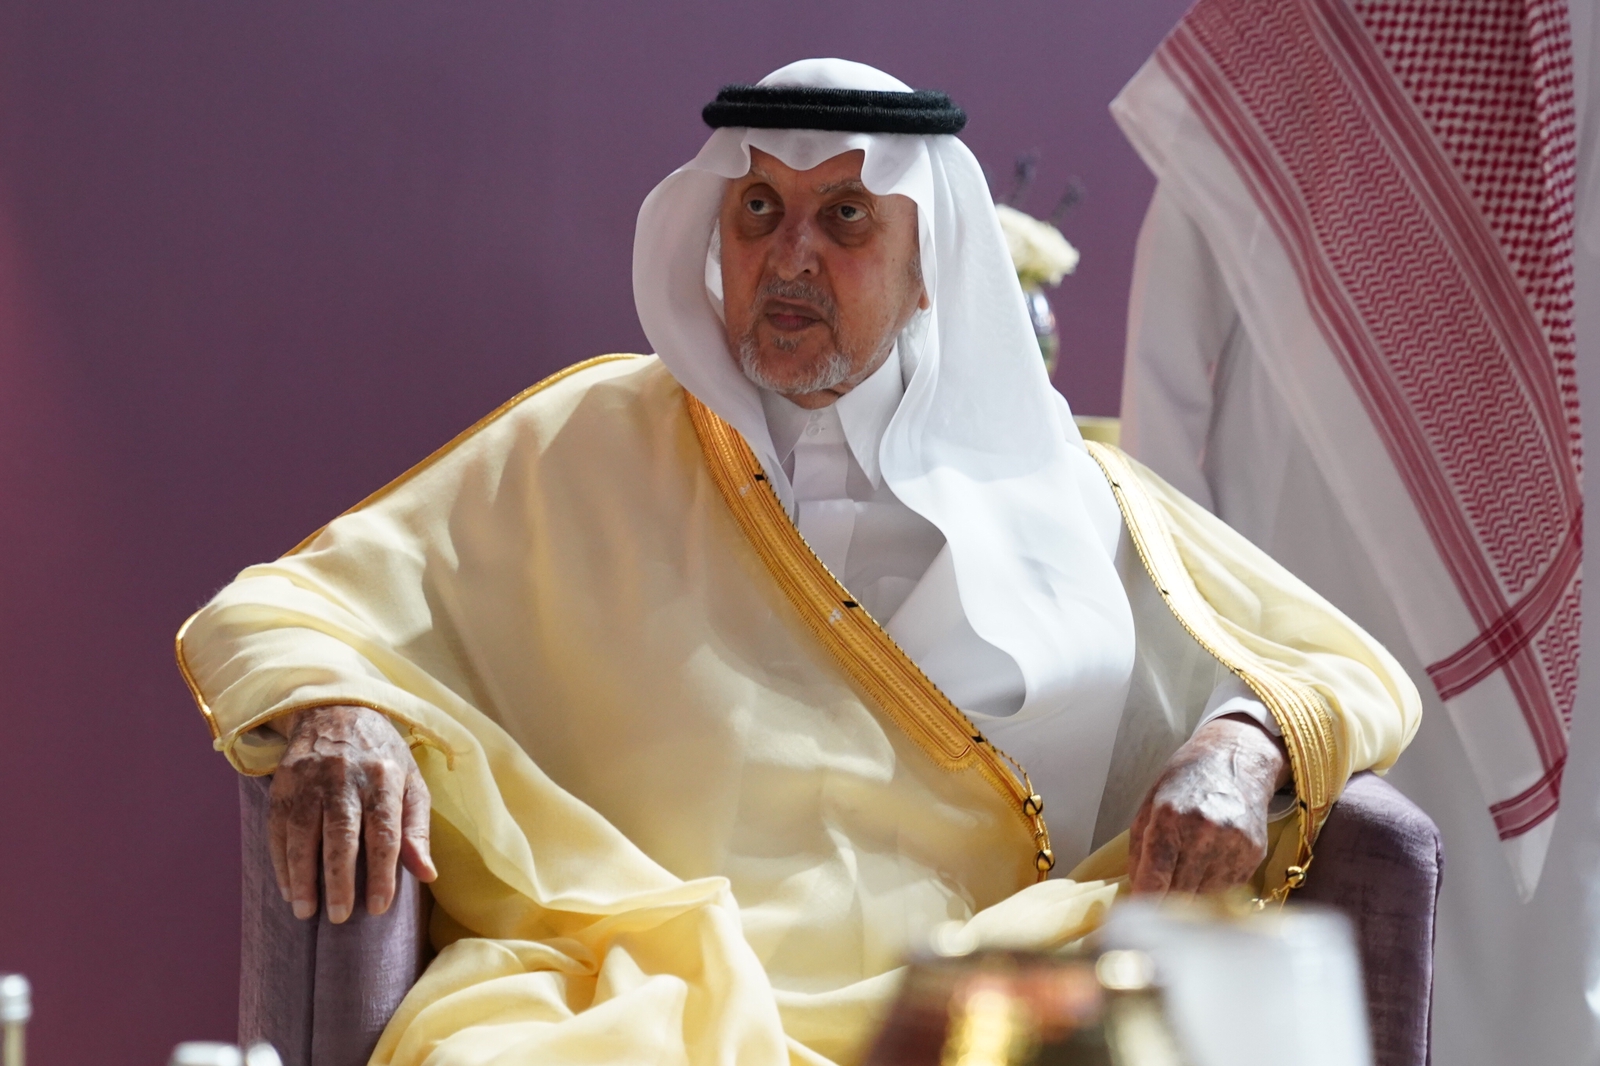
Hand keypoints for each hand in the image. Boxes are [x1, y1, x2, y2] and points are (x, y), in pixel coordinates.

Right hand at [265, 704, 436, 922]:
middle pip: (341, 835)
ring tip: (307, 912)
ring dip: (303, 877)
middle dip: (339, 879)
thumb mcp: (411, 782)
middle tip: (340, 917)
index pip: (385, 832)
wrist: (336, 711)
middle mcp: (345, 777)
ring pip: (303, 834)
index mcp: (384, 777)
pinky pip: (278, 829)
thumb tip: (427, 875)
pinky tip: (288, 888)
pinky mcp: (283, 784)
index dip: (383, 872)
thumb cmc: (382, 756)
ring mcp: (309, 779)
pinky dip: (281, 862)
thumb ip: (417, 829)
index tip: (379, 907)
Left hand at [1128, 714, 1290, 897]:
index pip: (1154, 878)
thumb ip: (1140, 850)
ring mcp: (1233, 844)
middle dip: (1164, 906)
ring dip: (1190, 900)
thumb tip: (1137, 892)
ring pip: (1205, 898)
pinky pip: (1229, 890)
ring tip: (1182, 887)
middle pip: (1179, 894)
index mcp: (1169, 817)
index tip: (1138, 915)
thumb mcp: (1150, 805)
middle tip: (1156, 910)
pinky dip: (1213, 890)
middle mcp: (1203, 831)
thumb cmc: (1186, 781)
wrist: (1236, 759)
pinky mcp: (1254, 853)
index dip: (1144, 902)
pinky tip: (1205, 875)